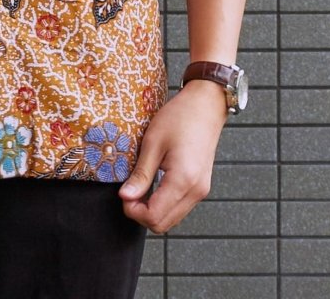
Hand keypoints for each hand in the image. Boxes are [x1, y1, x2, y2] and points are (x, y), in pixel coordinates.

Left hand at [117, 80, 228, 231]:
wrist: (205, 105)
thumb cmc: (179, 117)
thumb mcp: (153, 142)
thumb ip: (141, 174)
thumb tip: (125, 197)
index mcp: (183, 180)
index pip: (154, 217)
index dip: (133, 211)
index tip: (123, 194)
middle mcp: (195, 191)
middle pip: (163, 224)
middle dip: (141, 214)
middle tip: (129, 192)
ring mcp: (200, 191)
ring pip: (171, 219)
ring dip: (152, 210)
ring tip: (140, 186)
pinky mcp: (201, 187)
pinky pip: (179, 207)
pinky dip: (163, 204)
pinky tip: (153, 184)